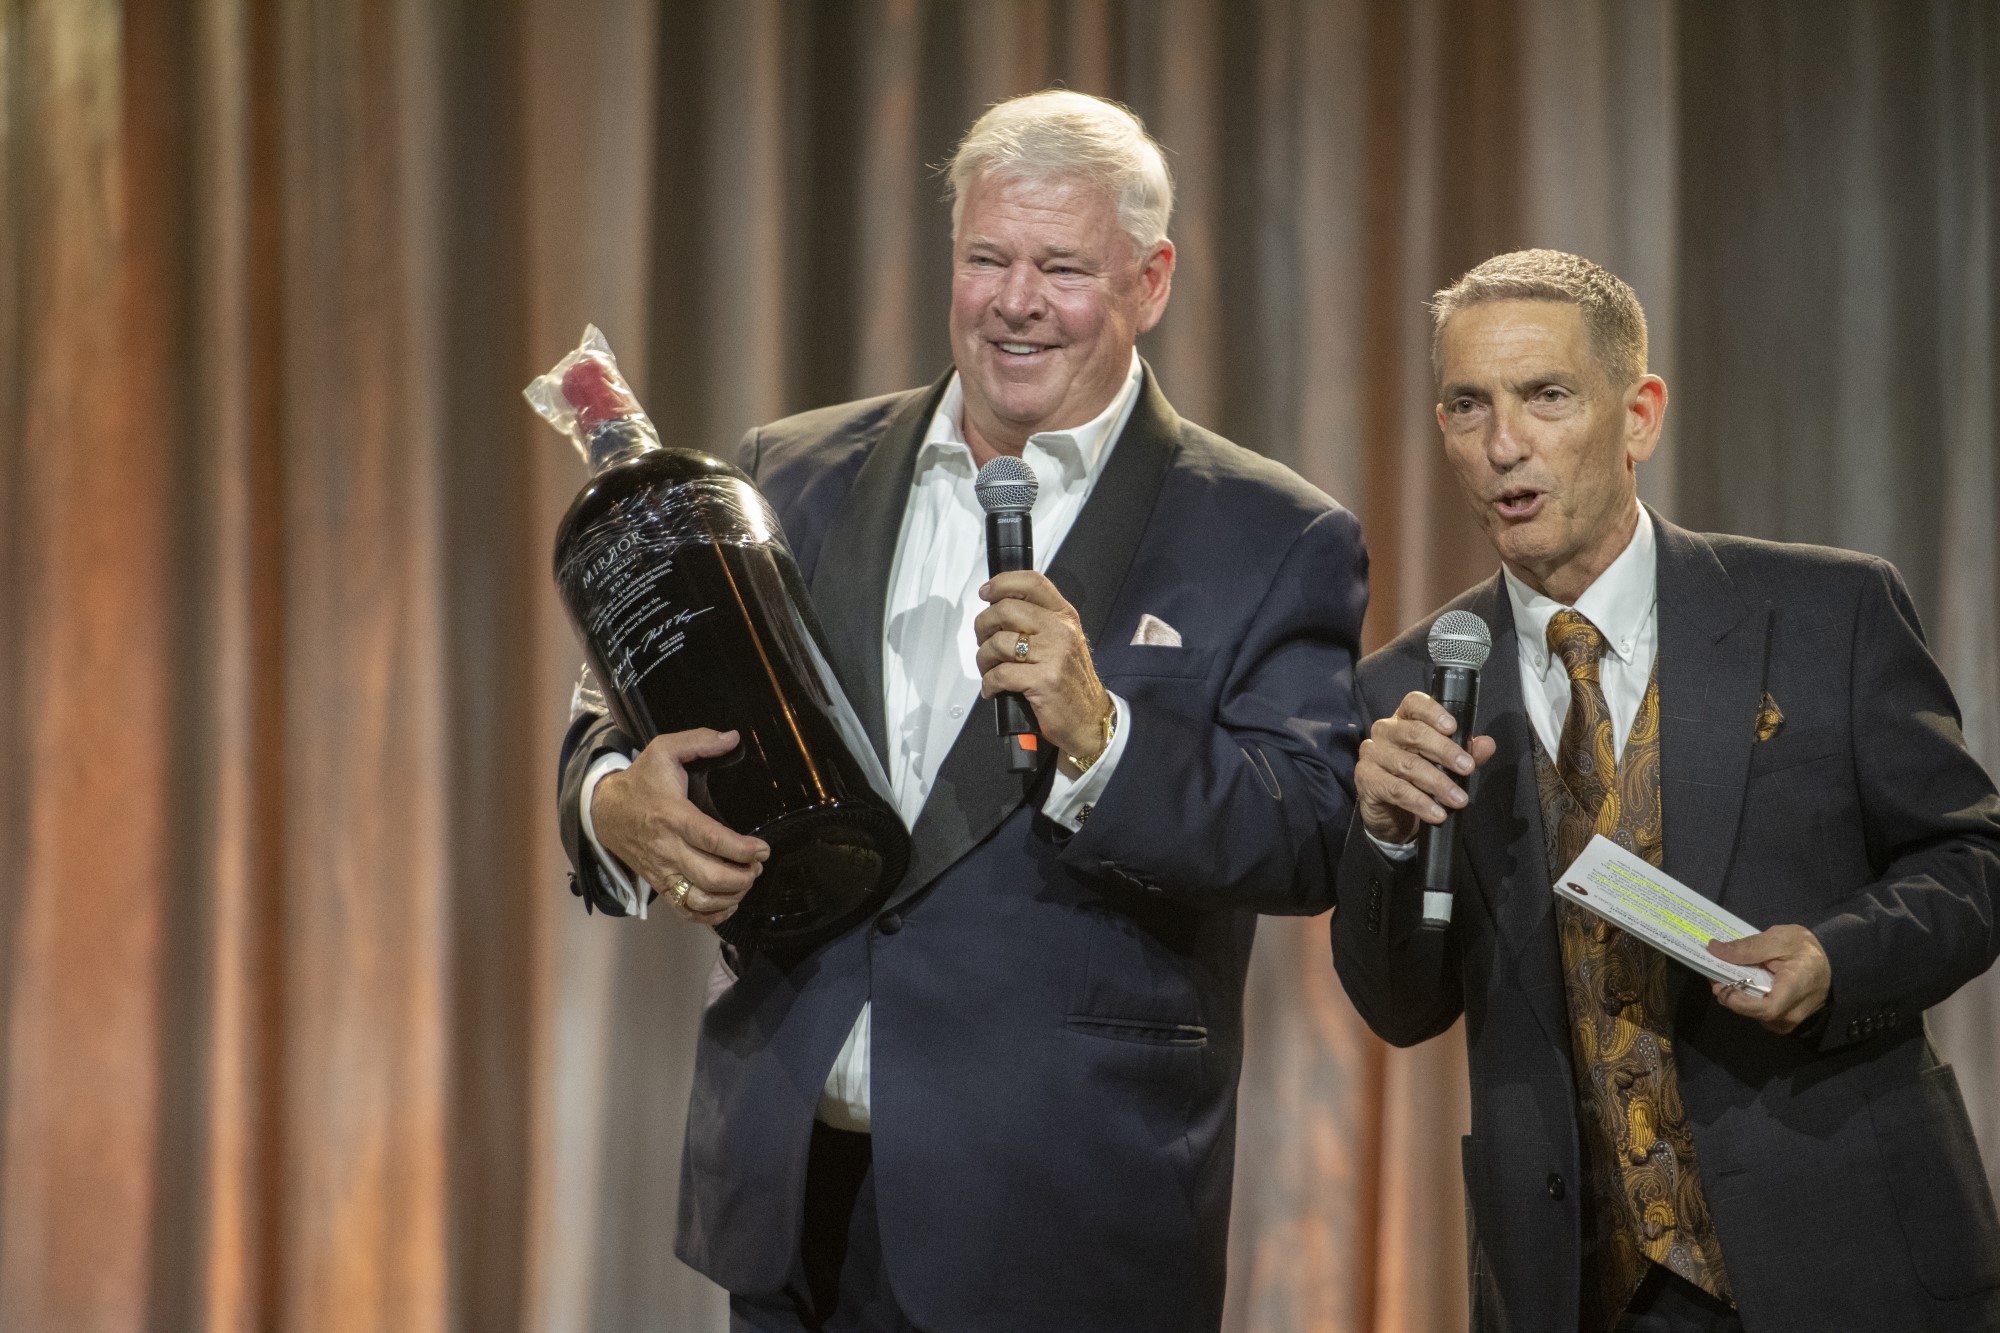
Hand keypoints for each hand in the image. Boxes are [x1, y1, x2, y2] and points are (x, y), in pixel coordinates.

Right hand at [592, 728, 769, 925]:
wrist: (604, 811)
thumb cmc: (641, 781)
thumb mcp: (664, 750)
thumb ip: (699, 741)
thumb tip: (732, 737)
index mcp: (672, 815)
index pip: (711, 839)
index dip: (742, 849)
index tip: (762, 849)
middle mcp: (667, 849)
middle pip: (710, 877)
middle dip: (743, 876)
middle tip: (757, 865)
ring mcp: (662, 871)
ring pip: (699, 900)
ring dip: (731, 897)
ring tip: (745, 881)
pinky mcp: (659, 885)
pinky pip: (685, 912)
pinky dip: (711, 914)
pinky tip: (728, 902)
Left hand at [974, 571, 1108, 771]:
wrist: (1090, 720)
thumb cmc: (1069, 682)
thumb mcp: (1061, 642)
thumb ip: (1036, 622)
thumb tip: (997, 608)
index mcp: (1064, 616)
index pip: (1033, 582)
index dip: (1003, 583)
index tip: (986, 592)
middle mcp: (1061, 630)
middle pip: (1006, 609)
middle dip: (983, 627)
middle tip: (984, 643)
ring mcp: (1054, 655)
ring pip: (998, 643)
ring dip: (984, 659)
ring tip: (990, 670)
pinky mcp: (1044, 681)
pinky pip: (1000, 674)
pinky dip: (989, 683)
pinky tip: (993, 689)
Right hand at [1354, 691, 1497, 843]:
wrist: (1392, 814)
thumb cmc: (1418, 779)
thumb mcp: (1446, 765)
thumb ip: (1466, 753)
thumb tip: (1487, 744)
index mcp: (1404, 719)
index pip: (1414, 704)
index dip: (1433, 712)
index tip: (1452, 728)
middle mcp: (1385, 731)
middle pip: (1414, 733)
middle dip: (1445, 751)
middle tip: (1468, 768)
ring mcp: (1372, 754)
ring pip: (1408, 764)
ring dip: (1438, 783)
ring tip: (1459, 799)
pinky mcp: (1366, 779)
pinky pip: (1396, 789)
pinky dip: (1420, 803)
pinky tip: (1436, 813)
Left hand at [1706, 925, 1830, 1033]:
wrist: (1829, 963)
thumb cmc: (1806, 949)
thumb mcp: (1780, 938)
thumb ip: (1749, 947)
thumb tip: (1715, 949)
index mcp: (1796, 991)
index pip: (1767, 1009)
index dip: (1740, 1002)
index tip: (1720, 986)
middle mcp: (1793, 1013)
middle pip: (1754, 1013)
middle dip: (1730, 994)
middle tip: (1714, 974)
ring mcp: (1788, 1021)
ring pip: (1754, 1015)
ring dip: (1736, 997)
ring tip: (1725, 975)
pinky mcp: (1783, 1020)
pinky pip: (1759, 1015)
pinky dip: (1746, 1000)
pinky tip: (1739, 983)